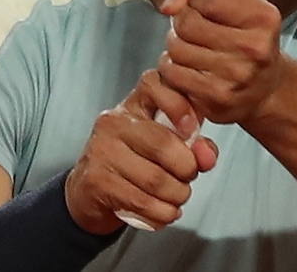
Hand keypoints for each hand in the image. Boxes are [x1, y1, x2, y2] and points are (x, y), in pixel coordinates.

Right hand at [64, 69, 218, 233]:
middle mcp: (114, 122)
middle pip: (163, 143)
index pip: (154, 84)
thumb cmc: (131, 162)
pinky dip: (162, 213)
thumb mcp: (162, 144)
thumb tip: (207, 155)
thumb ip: (192, 144)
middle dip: (187, 168)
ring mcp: (102, 150)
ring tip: (178, 197)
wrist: (89, 190)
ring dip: (177, 195)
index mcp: (133, 105)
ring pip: (155, 179)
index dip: (180, 104)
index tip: (192, 128)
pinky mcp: (97, 180)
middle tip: (189, 176)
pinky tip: (165, 212)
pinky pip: (141, 201)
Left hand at [157, 0, 286, 125]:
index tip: (204, 4)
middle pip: (187, 23)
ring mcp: (236, 76)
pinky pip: (173, 74)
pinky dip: (172, 67)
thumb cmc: (245, 34)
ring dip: (176, 44)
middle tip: (195, 28)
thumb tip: (168, 6)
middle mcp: (255, 48)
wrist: (264, 88)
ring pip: (176, 48)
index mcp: (263, 17)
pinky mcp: (217, 99)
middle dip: (183, 21)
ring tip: (193, 46)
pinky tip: (188, 66)